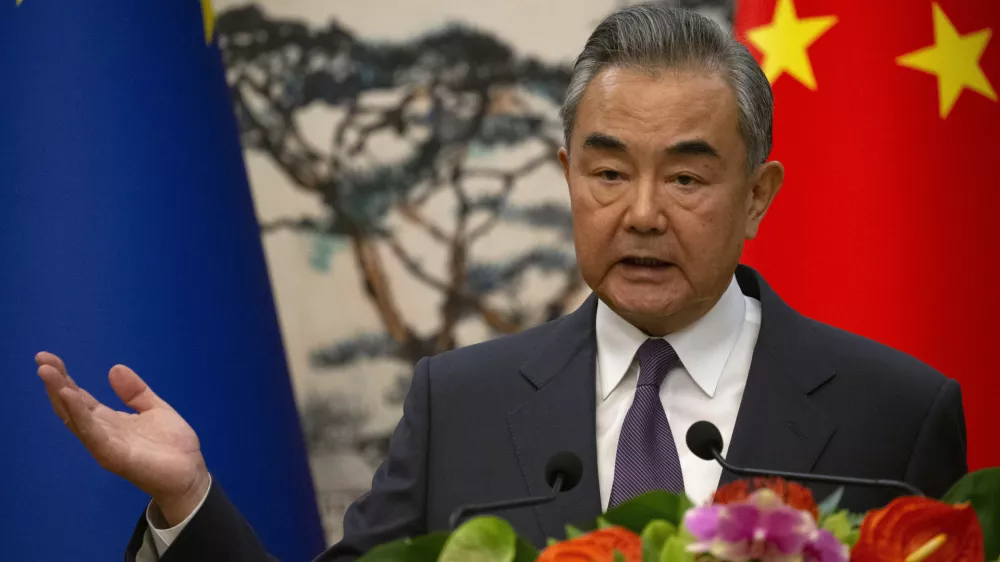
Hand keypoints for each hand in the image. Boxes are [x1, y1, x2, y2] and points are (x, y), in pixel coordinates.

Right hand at [35, 351, 209, 525]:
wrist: (190, 475)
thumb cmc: (173, 446)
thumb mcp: (154, 409)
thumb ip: (135, 392)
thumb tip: (114, 368)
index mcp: (109, 421)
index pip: (80, 398)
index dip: (64, 378)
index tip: (49, 358)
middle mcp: (100, 432)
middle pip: (71, 406)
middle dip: (55, 383)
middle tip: (41, 358)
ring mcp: (104, 445)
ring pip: (75, 417)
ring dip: (60, 393)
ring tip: (47, 371)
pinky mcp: (113, 455)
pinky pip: (92, 433)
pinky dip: (79, 413)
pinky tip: (69, 394)